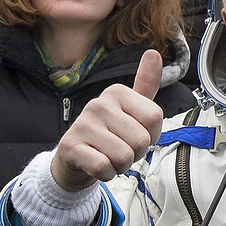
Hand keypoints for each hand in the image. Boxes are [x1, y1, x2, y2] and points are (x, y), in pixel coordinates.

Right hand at [51, 49, 164, 190]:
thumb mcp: (131, 108)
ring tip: (109, 156)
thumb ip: (146, 84)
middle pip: (141, 140)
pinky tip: (97, 164)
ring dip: (121, 165)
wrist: (75, 157)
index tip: (135, 133)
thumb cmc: (110, 132)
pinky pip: (104, 167)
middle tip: (120, 148)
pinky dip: (106, 174)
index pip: (155, 118)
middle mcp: (99, 103)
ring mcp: (82, 124)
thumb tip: (153, 52)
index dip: (151, 134)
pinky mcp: (70, 146)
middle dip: (136, 153)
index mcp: (117, 92)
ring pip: (124, 156)